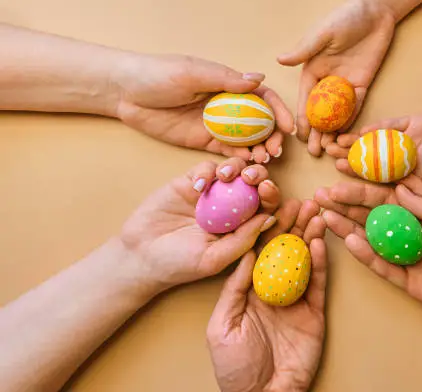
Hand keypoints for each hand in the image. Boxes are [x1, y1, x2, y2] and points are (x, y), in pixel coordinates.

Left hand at [112, 53, 293, 162]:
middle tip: (275, 150)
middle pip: (260, 122)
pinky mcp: (203, 140)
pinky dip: (239, 158)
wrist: (125, 93)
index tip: (287, 127)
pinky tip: (246, 164)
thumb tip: (258, 78)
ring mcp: (216, 124)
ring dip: (259, 150)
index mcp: (228, 84)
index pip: (262, 97)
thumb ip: (225, 79)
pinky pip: (226, 151)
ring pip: (246, 139)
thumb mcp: (192, 73)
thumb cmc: (157, 75)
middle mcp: (227, 105)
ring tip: (263, 160)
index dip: (278, 111)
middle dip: (272, 136)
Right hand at [120, 157, 281, 290]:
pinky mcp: (190, 182)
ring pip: (233, 170)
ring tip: (225, 176)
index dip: (271, 195)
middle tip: (250, 178)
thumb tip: (271, 218)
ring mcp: (212, 193)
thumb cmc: (180, 264)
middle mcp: (231, 207)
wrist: (140, 255)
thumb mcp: (215, 257)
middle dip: (257, 175)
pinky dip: (206, 172)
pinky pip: (205, 168)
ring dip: (234, 168)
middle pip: (254, 183)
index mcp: (242, 227)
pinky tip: (198, 186)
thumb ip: (242, 239)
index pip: (265, 206)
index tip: (267, 190)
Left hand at [207, 200, 326, 391]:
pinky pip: (317, 283)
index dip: (266, 228)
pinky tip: (318, 242)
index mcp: (249, 289)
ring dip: (309, 236)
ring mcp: (295, 299)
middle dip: (293, 225)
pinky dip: (319, 263)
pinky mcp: (313, 311)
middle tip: (301, 201)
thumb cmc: (235, 368)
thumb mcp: (222, 326)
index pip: (259, 251)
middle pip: (284, 250)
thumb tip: (244, 253)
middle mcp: (273, 289)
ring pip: (304, 261)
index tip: (272, 205)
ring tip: (315, 213)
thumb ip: (233, 289)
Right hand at [278, 0, 395, 156]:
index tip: (299, 136)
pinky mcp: (362, 85)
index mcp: (312, 70)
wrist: (376, 12)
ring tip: (331, 151)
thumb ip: (304, 49)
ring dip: (333, 132)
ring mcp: (344, 85)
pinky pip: (355, 106)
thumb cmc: (346, 18)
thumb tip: (280, 60)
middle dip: (317, 133)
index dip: (302, 119)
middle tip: (315, 152)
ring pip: (337, 114)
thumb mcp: (323, 33)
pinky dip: (351, 121)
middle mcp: (326, 81)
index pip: (305, 100)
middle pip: (320, 112)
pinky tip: (347, 136)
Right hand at [319, 181, 421, 322]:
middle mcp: (411, 234)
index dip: (364, 190)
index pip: (388, 199)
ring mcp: (409, 258)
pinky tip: (349, 241)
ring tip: (326, 217)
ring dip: (347, 229)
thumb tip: (401, 189)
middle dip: (346, 207)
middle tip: (321, 196)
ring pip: (372, 241)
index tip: (341, 180)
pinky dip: (366, 255)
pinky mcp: (410, 281)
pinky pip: (383, 267)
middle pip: (372, 218)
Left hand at [327, 112, 421, 196]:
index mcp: (405, 181)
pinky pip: (388, 126)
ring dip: (355, 145)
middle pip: (370, 164)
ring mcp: (403, 143)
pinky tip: (356, 131)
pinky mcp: (409, 124)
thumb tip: (396, 196)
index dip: (356, 184)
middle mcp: (400, 163)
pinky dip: (373, 128)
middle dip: (349, 162)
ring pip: (375, 144)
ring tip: (335, 145)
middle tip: (329, 158)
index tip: (337, 184)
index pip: (375, 185)